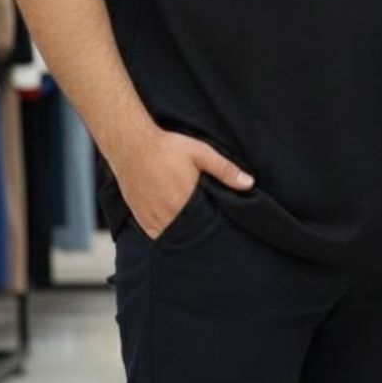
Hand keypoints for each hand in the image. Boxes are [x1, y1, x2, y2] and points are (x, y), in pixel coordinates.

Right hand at [110, 126, 254, 238]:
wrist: (132, 146)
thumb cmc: (168, 147)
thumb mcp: (201, 153)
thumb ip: (225, 170)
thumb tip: (249, 184)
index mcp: (185, 200)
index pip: (207, 225)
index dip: (215, 226)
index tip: (222, 223)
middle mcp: (167, 214)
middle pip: (190, 233)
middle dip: (200, 232)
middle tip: (210, 227)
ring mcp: (152, 218)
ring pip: (173, 236)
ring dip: (183, 234)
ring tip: (195, 228)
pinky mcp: (140, 218)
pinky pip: (156, 235)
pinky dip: (167, 234)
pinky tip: (176, 226)